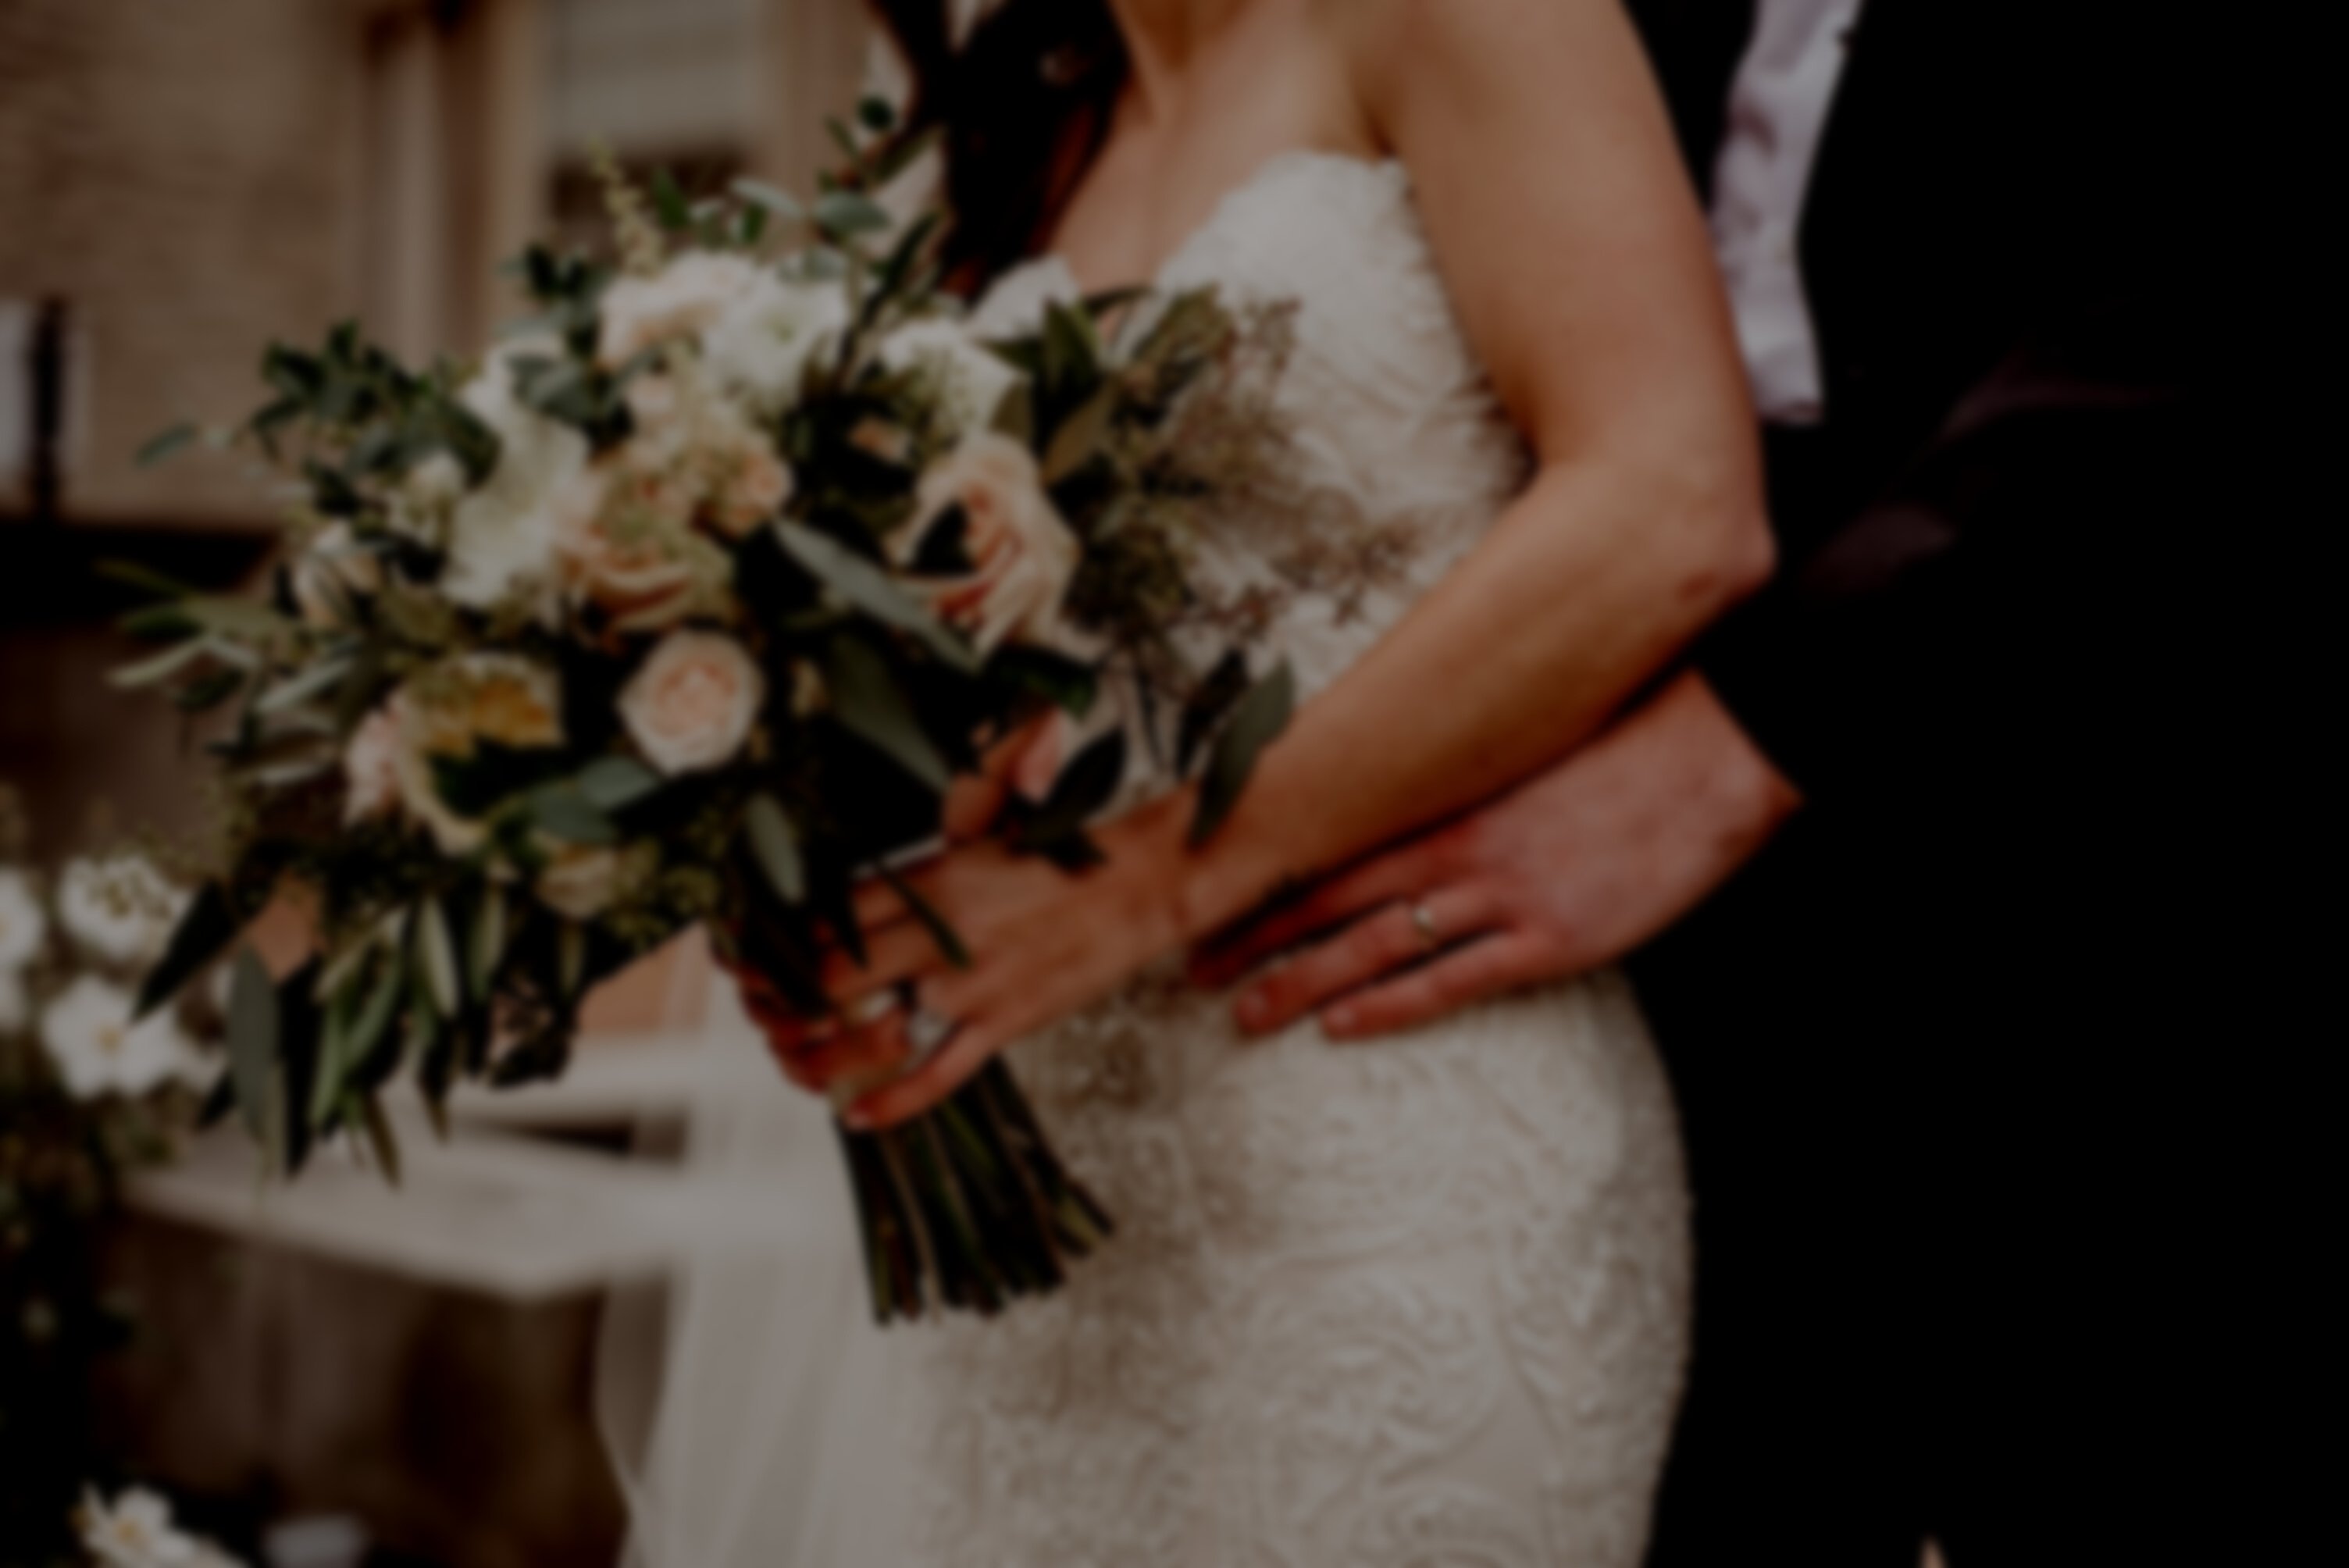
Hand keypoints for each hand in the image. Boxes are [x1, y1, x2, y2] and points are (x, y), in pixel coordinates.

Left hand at [727, 710, 1072, 1096]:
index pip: (827, 919)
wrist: (1142, 882)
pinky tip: (856, 1118)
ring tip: (797, 1068)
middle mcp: (943, 933)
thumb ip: (916, 881)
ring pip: (873, 1035)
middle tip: (765, 1021)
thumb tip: (854, 910)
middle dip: (784, 1007)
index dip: (777, 948)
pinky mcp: (1007, 1023)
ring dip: (821, 1060)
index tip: (750, 964)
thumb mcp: (976, 848)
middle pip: (832, 979)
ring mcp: (974, 985)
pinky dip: (892, 1104)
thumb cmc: (1063, 860)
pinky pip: (938, 1075)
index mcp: (930, 879)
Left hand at [1191, 674, 1798, 1038]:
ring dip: (1300, 980)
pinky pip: (1451, 982)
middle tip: (1192, 968)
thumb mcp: (1526, 752)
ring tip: (1243, 1012)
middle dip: (1256, 934)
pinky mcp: (1552, 938)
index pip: (1333, 840)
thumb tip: (1408, 796)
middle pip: (1331, 895)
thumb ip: (1464, 781)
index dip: (1266, 873)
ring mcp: (1502, 894)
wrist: (1712, 755)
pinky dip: (1388, 1006)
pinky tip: (1339, 1025)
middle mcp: (1459, 843)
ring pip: (1374, 944)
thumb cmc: (1623, 743)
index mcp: (1449, 793)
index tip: (1211, 894)